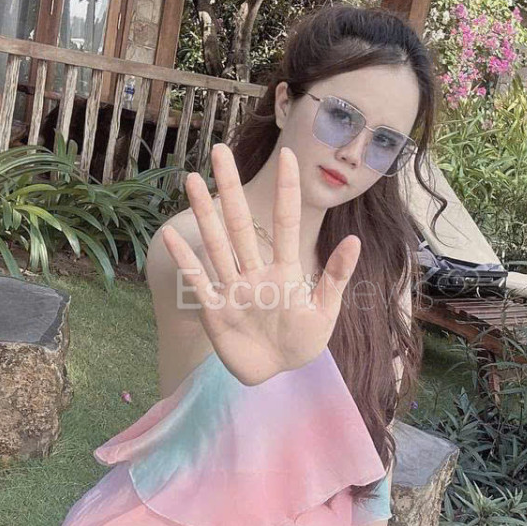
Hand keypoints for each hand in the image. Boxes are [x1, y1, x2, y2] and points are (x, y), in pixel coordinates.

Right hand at [161, 143, 361, 385]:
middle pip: (240, 224)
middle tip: (219, 150)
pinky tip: (171, 234)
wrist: (275, 374)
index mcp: (285, 272)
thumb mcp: (325, 312)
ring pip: (217, 244)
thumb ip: (335, 277)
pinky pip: (198, 280)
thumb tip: (355, 239)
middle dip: (230, 188)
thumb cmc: (301, 343)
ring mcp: (232, 289)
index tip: (289, 156)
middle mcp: (255, 273)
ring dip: (204, 213)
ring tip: (193, 179)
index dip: (286, 191)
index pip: (286, 223)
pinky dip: (186, 259)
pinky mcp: (215, 311)